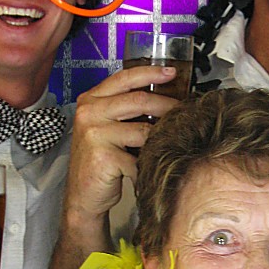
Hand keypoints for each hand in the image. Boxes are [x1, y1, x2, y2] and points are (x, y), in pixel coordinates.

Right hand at [66, 64, 180, 224]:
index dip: (150, 73)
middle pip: (139, 101)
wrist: (84, 196)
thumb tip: (162, 99)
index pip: (124, 78)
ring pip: (144, 130)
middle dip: (167, 105)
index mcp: (90, 101)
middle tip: (184, 111)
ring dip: (162, 137)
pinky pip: (139, 158)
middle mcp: (89, 113)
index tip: (171, 72)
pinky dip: (150, 165)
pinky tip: (154, 168)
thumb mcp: (107, 130)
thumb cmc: (100, 164)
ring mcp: (94, 134)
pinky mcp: (103, 157)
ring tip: (174, 141)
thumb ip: (124, 112)